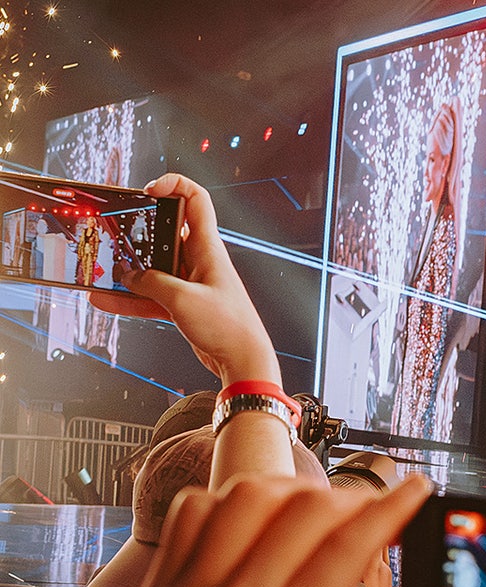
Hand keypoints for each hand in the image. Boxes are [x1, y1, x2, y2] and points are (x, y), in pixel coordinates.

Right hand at [89, 173, 279, 386]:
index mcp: (207, 248)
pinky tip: (105, 300)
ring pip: (154, 267)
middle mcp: (199, 260)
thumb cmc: (228, 326)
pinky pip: (151, 295)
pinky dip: (130, 298)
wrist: (243, 360)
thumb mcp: (183, 299)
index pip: (196, 200)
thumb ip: (152, 284)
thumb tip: (130, 276)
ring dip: (128, 269)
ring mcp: (190, 282)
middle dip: (138, 231)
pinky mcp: (184, 303)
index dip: (173, 185)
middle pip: (165, 233)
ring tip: (100, 269)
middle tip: (113, 234)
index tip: (148, 190)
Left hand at [112, 474, 458, 586]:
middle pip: (307, 510)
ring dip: (294, 490)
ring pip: (250, 495)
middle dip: (352, 499)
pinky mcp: (160, 583)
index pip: (348, 546)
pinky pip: (195, 509)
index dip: (391, 508)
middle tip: (372, 511)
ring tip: (317, 508)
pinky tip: (256, 516)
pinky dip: (231, 500)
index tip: (414, 490)